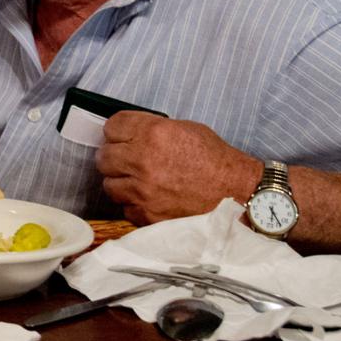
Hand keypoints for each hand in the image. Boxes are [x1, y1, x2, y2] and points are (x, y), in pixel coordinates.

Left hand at [97, 112, 259, 225]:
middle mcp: (143, 160)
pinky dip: (133, 203)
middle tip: (126, 160)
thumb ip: (152, 129)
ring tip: (138, 181)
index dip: (116, 131)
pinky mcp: (146, 213)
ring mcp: (142, 190)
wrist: (236, 193)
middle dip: (114, 157)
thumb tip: (128, 132)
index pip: (112, 127)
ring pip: (108, 184)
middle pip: (104, 156)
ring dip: (120, 182)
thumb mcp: (185, 130)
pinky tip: (149, 198)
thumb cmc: (215, 160)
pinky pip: (124, 207)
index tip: (121, 136)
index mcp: (153, 134)